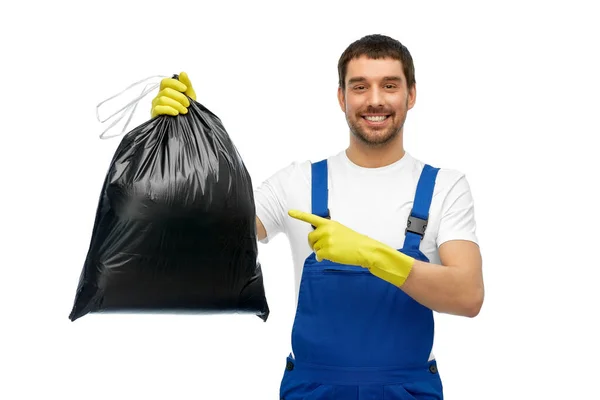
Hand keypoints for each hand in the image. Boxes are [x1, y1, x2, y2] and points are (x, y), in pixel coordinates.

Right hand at [151, 72, 196, 117]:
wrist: (184, 125)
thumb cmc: (185, 109)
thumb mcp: (189, 96)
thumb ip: (187, 84)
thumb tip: (182, 73)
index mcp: (165, 90)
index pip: (165, 82)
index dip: (175, 83)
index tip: (185, 89)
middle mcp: (158, 96)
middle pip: (166, 91)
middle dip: (179, 97)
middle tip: (187, 104)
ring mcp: (155, 105)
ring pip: (163, 99)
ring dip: (176, 104)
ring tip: (184, 111)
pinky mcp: (154, 114)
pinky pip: (159, 108)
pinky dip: (169, 109)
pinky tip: (176, 113)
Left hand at [288, 209, 414, 285]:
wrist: (364, 249)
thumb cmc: (353, 241)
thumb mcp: (340, 230)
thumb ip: (328, 231)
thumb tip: (316, 241)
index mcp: (329, 223)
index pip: (311, 218)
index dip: (299, 215)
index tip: (289, 212)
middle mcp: (326, 230)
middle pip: (310, 237)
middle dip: (313, 243)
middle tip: (321, 247)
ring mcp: (326, 240)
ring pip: (314, 248)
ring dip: (320, 251)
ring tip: (332, 251)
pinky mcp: (327, 251)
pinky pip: (318, 256)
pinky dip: (322, 258)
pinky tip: (331, 257)